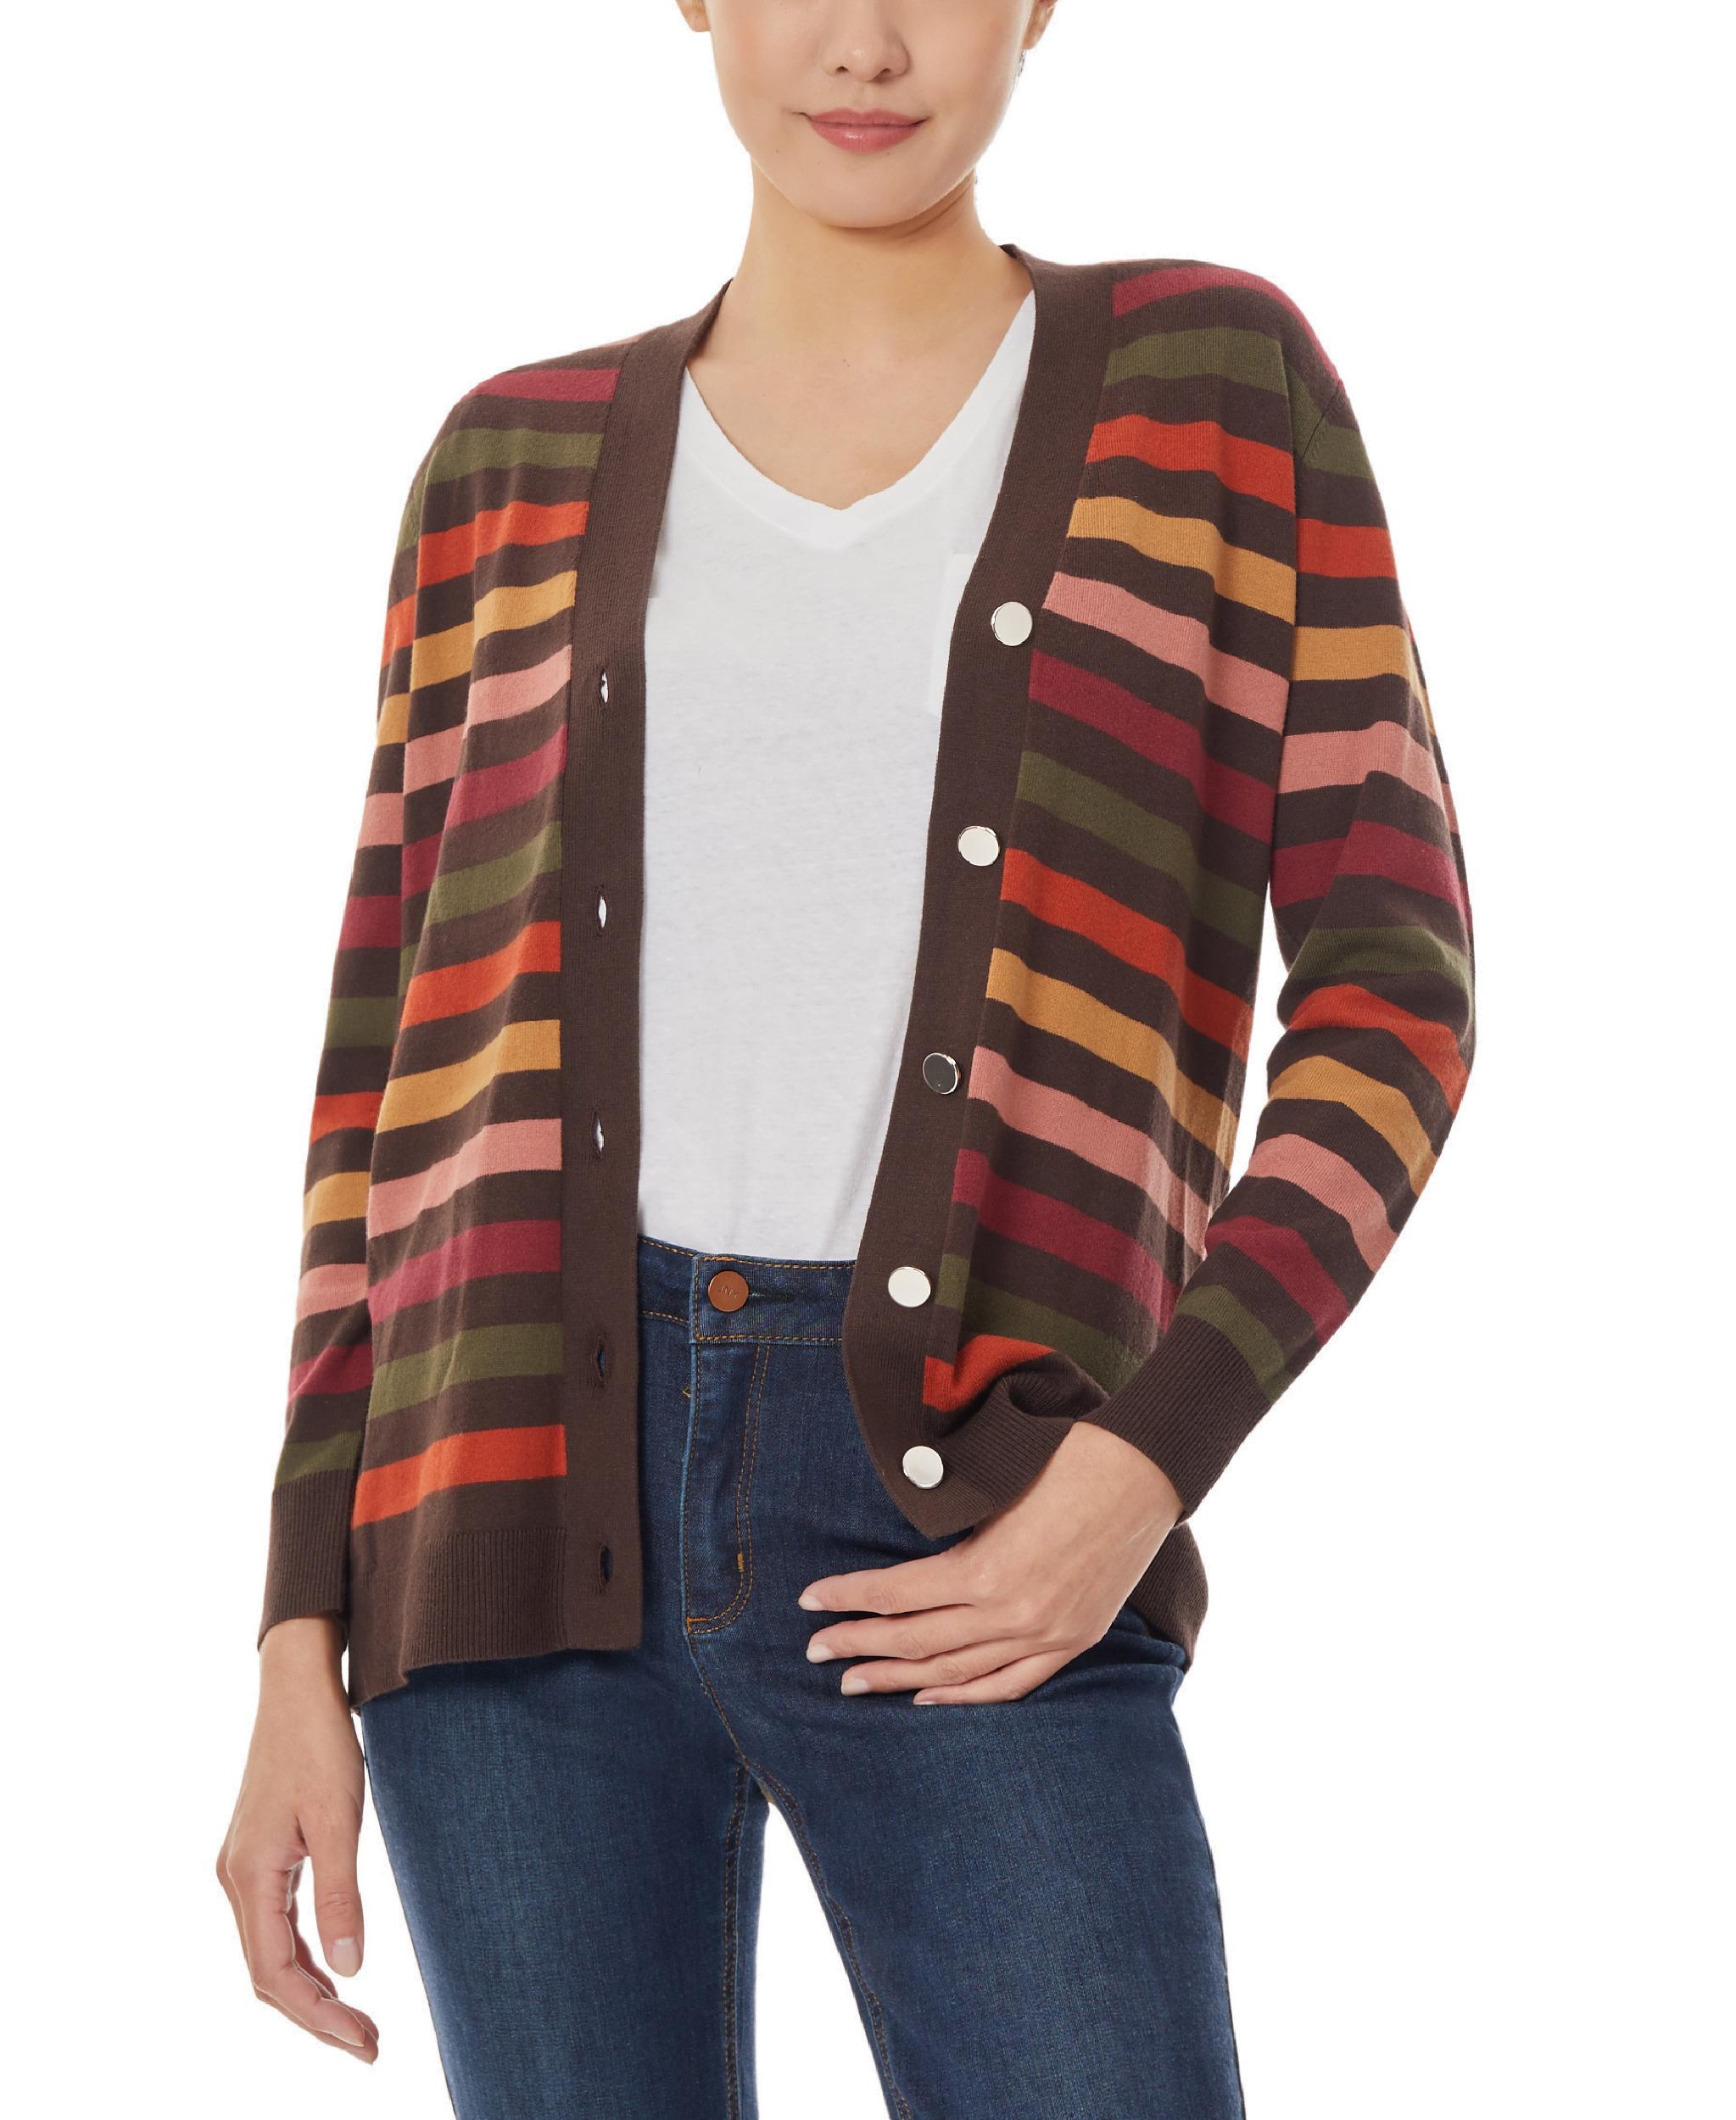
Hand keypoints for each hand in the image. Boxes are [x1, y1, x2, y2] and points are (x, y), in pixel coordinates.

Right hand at [216, 1616, 378, 2061]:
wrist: (299, 1684)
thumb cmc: (320, 1742)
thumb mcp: (338, 1818)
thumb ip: (341, 1897)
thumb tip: (350, 1972)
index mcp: (249, 1876)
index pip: (275, 1975)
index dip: (318, 2018)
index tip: (364, 2043)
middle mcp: (236, 1879)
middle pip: (269, 1974)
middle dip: (316, 2017)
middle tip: (369, 2046)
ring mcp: (244, 1867)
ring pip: (271, 1953)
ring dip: (311, 1992)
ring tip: (358, 2024)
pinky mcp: (261, 1855)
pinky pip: (275, 1925)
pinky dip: (304, 1958)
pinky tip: (335, 1971)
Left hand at [798, 1420, 1183, 1703]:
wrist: (1143, 1472)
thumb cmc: (1065, 1461)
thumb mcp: (995, 1494)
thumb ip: (950, 1536)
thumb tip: (899, 1555)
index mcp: (984, 1570)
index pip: (896, 1595)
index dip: (848, 1598)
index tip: (809, 1600)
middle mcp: (1010, 1613)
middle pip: (915, 1640)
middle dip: (858, 1644)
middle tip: (815, 1651)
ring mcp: (1044, 1634)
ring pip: (954, 1669)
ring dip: (898, 1676)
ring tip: (853, 1682)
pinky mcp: (1073, 1641)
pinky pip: (1009, 1683)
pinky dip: (965, 1694)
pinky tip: (927, 1696)